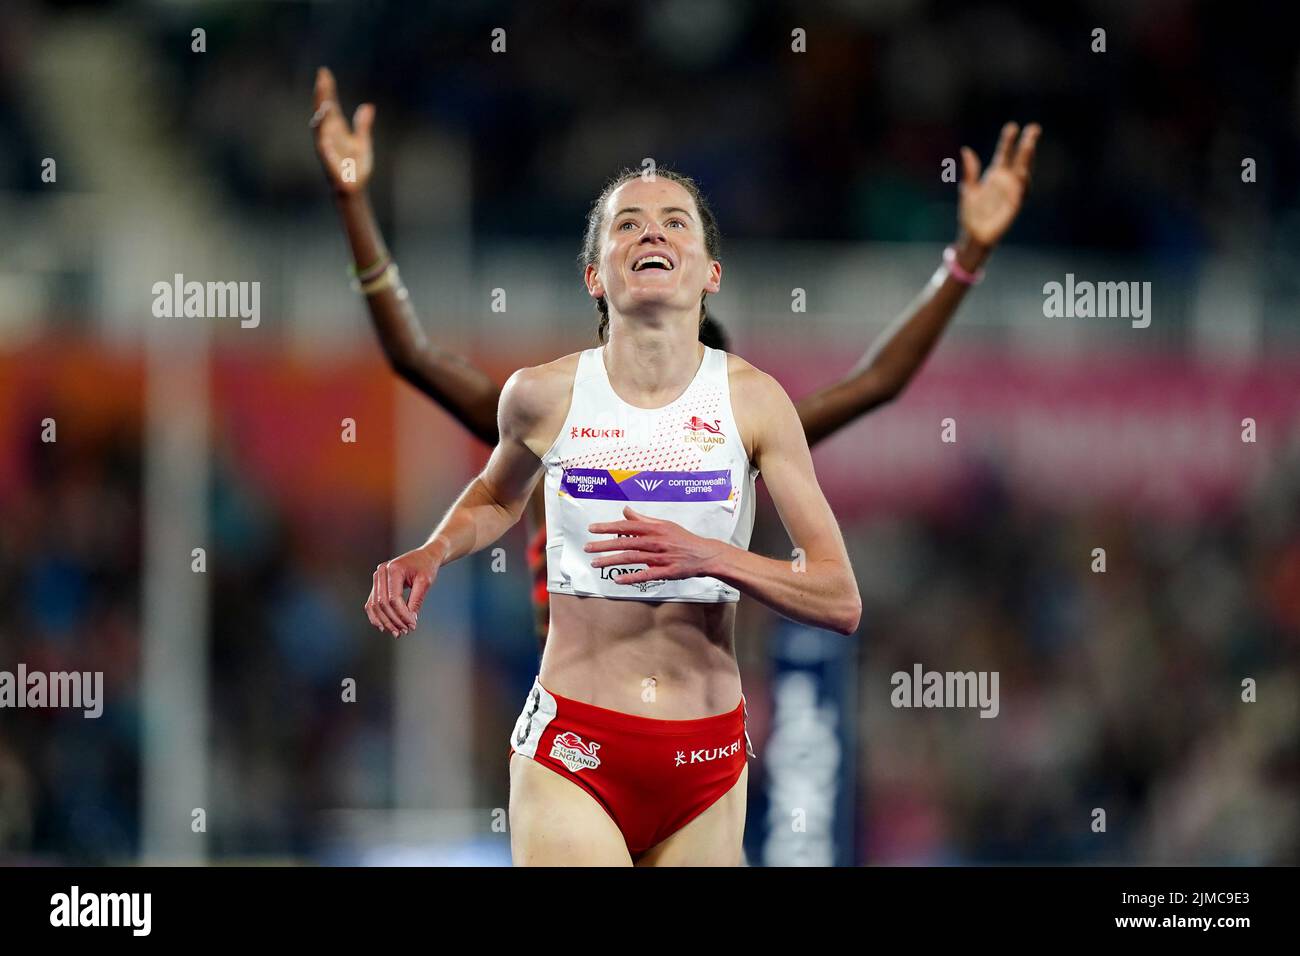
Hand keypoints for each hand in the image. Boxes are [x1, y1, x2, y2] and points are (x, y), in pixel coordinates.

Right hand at [310, 66, 373, 195]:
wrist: (354, 187)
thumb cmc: (356, 166)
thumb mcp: (363, 142)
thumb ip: (363, 125)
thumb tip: (368, 107)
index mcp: (337, 129)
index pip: (330, 104)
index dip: (328, 89)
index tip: (324, 72)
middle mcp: (329, 135)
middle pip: (323, 111)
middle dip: (322, 96)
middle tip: (321, 78)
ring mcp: (327, 147)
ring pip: (321, 129)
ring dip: (322, 117)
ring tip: (325, 104)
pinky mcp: (328, 161)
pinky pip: (325, 151)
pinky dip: (324, 143)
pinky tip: (324, 136)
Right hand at [364, 544, 439, 637]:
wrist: (425, 556)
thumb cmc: (427, 567)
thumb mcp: (425, 582)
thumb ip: (416, 601)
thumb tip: (410, 621)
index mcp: (394, 569)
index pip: (393, 598)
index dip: (402, 615)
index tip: (412, 625)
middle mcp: (381, 571)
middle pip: (382, 603)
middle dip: (393, 620)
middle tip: (405, 631)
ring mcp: (377, 577)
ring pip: (375, 605)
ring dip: (385, 621)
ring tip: (397, 632)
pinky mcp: (377, 583)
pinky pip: (372, 602)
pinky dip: (377, 616)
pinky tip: (385, 627)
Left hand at [584, 506, 726, 585]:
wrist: (704, 554)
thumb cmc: (682, 539)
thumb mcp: (664, 525)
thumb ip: (643, 520)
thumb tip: (625, 511)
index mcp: (654, 528)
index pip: (627, 526)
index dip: (608, 527)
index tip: (592, 529)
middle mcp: (656, 541)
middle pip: (625, 542)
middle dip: (604, 545)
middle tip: (587, 548)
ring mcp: (661, 557)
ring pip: (632, 558)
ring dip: (612, 560)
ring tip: (595, 563)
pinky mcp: (667, 571)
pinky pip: (646, 575)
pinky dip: (632, 577)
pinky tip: (618, 579)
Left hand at [958, 122, 1040, 251]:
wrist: (974, 237)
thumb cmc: (971, 215)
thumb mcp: (968, 190)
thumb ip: (969, 172)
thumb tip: (966, 150)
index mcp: (994, 176)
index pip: (1004, 154)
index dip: (1008, 141)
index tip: (1012, 127)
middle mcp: (1006, 182)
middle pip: (1019, 159)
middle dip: (1026, 144)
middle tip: (1034, 128)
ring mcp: (1012, 193)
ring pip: (1023, 172)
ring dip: (1027, 159)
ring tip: (1029, 144)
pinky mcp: (1014, 206)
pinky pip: (1022, 192)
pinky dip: (1023, 182)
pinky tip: (1024, 171)